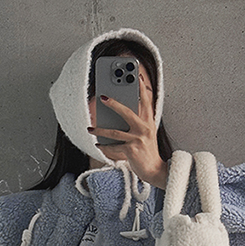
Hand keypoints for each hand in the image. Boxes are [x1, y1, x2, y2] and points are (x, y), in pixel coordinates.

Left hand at [87, 69, 168, 188]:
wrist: (154, 170)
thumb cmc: (148, 151)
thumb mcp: (147, 133)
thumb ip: (138, 121)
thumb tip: (120, 114)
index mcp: (149, 121)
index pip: (146, 101)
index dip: (142, 87)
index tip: (137, 76)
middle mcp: (144, 128)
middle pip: (127, 111)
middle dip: (113, 103)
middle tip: (101, 97)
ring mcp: (138, 139)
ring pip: (115, 132)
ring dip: (100, 130)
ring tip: (90, 128)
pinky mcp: (131, 150)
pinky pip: (114, 147)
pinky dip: (104, 147)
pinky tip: (98, 145)